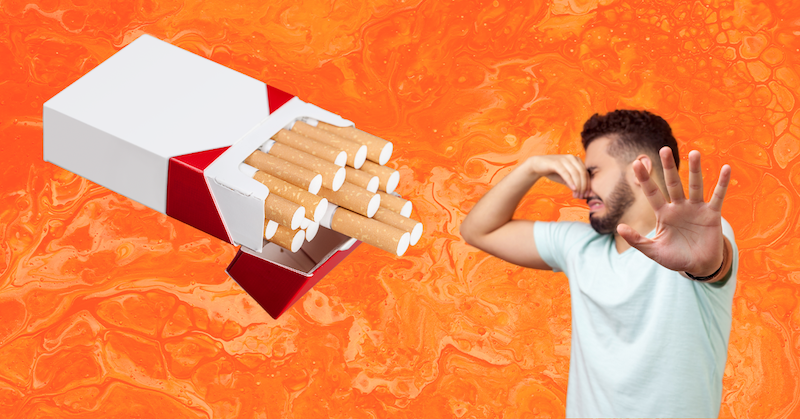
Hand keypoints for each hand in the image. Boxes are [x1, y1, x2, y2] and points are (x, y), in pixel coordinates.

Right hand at [528, 154, 590, 198]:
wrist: (538, 166)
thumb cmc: (554, 172)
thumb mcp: (566, 179)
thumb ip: (575, 183)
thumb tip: (584, 194)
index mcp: (577, 160)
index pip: (586, 173)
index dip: (588, 185)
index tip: (587, 195)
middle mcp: (572, 158)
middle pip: (582, 173)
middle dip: (584, 186)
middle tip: (582, 196)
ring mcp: (564, 159)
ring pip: (575, 173)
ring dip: (578, 186)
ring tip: (577, 195)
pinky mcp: (556, 163)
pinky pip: (566, 173)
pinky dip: (570, 181)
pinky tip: (573, 189)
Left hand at [617, 147, 731, 275]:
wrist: (698, 267)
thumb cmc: (675, 258)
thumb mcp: (653, 250)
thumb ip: (637, 240)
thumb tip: (618, 227)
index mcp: (663, 214)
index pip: (652, 192)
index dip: (645, 179)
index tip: (636, 163)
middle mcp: (679, 207)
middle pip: (672, 183)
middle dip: (668, 167)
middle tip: (664, 149)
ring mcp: (696, 209)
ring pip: (695, 185)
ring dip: (695, 170)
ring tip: (694, 153)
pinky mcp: (712, 214)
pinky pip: (718, 196)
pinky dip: (722, 183)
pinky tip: (725, 168)